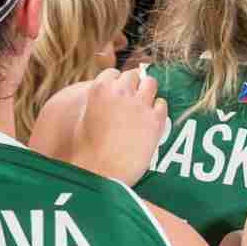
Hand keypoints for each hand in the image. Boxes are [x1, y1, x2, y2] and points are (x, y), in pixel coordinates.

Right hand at [68, 67, 166, 182]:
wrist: (100, 173)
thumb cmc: (87, 151)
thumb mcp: (84, 118)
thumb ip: (97, 102)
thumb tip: (107, 97)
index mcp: (100, 89)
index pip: (113, 73)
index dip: (116, 83)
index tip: (117, 92)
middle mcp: (121, 92)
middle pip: (133, 75)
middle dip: (132, 86)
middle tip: (131, 100)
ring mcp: (140, 105)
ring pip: (151, 83)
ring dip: (147, 92)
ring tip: (143, 106)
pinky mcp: (156, 120)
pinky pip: (162, 104)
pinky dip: (158, 110)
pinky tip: (151, 121)